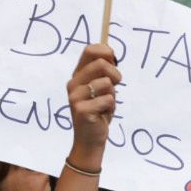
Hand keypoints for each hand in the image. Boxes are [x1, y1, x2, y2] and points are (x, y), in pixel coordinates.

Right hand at [67, 43, 121, 166]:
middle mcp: (74, 83)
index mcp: (78, 75)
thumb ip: (104, 71)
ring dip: (113, 95)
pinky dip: (111, 108)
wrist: (90, 140)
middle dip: (116, 75)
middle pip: (101, 64)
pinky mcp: (82, 110)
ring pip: (107, 83)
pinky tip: (102, 114)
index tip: (114, 63)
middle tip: (116, 86)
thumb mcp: (101, 88)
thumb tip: (110, 51)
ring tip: (105, 105)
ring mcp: (75, 96)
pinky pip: (108, 100)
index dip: (106, 52)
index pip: (90, 50)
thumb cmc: (98, 112)